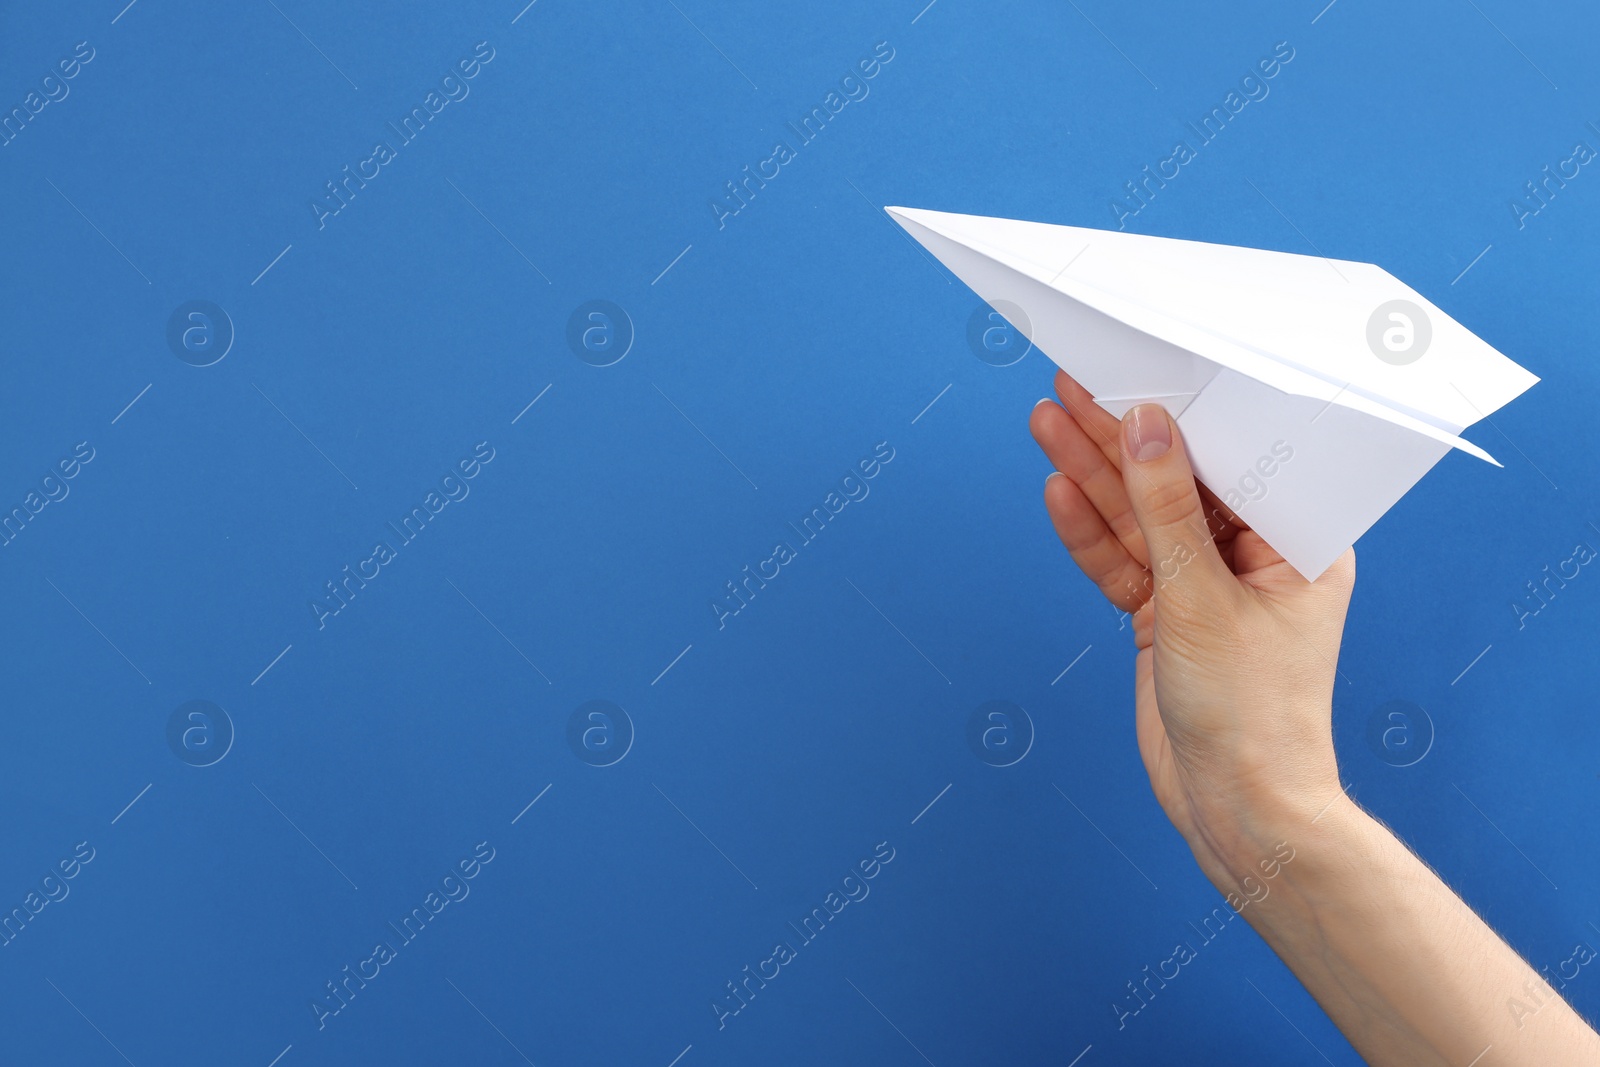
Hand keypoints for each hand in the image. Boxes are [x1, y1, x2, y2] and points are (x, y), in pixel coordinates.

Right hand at [1030, 369, 1354, 881]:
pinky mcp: (1168, 617)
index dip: (1183, 414)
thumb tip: (1148, 427)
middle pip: (1177, 482)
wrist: (1237, 814)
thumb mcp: (1201, 600)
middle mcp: (1256, 557)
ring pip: (1142, 519)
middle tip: (1071, 386)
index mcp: (1299, 542)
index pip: (1235, 459)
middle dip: (1123, 438)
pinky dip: (1091, 533)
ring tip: (1048, 422)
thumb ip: (1165, 511)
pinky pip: (1125, 563)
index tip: (1136, 371)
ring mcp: (1208, 587)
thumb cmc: (1251, 715)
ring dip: (1095, 476)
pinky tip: (1058, 490)